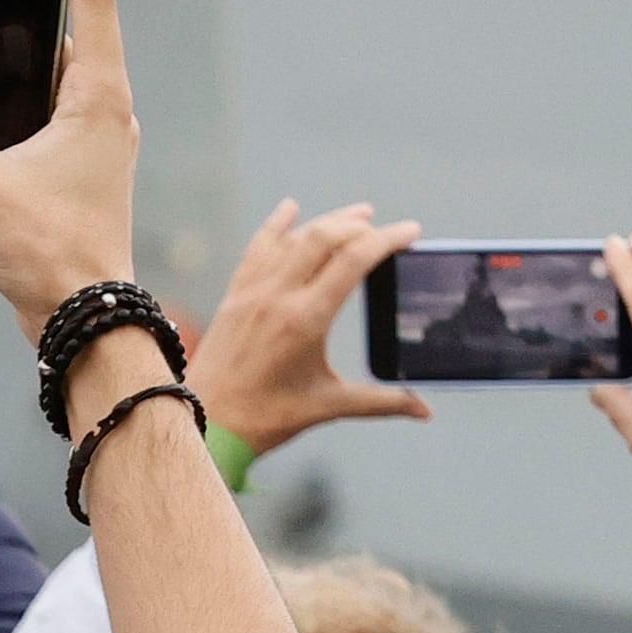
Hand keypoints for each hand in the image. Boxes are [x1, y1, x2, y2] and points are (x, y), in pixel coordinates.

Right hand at [0, 0, 137, 331]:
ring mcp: (95, 136)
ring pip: (60, 66)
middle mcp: (106, 107)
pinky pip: (46, 105)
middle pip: (78, 21)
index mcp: (99, 96)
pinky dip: (17, 86)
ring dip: (28, 36)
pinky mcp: (76, 163)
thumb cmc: (51, 252)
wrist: (83, 317)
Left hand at [193, 198, 431, 454]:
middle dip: (359, 225)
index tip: (411, 231)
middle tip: (384, 227)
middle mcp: (278, 296)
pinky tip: (290, 208)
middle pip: (324, 238)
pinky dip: (276, 225)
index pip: (353, 261)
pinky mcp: (235, 295)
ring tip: (357, 214)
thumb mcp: (329, 406)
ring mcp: (253, 292)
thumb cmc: (267, 418)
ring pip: (294, 238)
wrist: (206, 424)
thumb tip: (425, 410)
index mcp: (305, 320)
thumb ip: (382, 402)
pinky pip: (258, 247)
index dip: (386, 240)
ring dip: (327, 220)